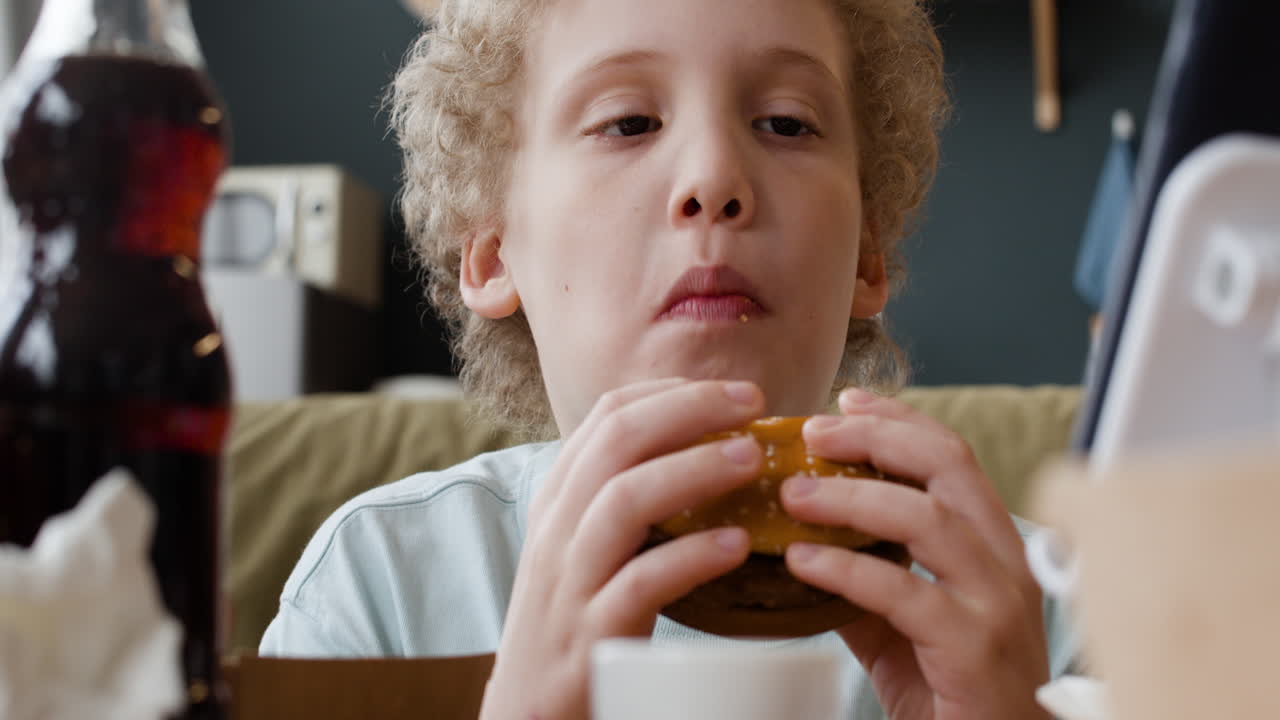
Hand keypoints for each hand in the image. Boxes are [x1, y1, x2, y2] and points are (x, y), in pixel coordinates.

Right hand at [479, 378, 763, 719]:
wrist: (524, 719)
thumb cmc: (572, 628)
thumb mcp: (584, 552)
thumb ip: (623, 504)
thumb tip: (702, 456)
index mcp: (557, 501)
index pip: (606, 416)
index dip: (671, 392)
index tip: (730, 393)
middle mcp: (556, 531)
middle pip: (617, 441)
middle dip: (690, 410)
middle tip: (754, 404)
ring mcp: (569, 583)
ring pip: (624, 500)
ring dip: (695, 469)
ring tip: (752, 460)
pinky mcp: (590, 638)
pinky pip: (639, 583)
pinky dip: (691, 556)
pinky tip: (736, 544)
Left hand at [780, 389, 1050, 719]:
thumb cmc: (955, 692)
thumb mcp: (900, 624)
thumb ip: (862, 580)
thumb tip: (799, 543)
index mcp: (990, 546)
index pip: (952, 456)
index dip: (898, 421)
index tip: (845, 403)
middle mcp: (1003, 564)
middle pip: (948, 467)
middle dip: (875, 438)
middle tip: (812, 434)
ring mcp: (995, 605)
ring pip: (929, 520)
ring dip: (853, 495)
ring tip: (794, 492)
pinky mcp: (973, 649)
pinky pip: (906, 594)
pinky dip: (847, 569)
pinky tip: (802, 559)